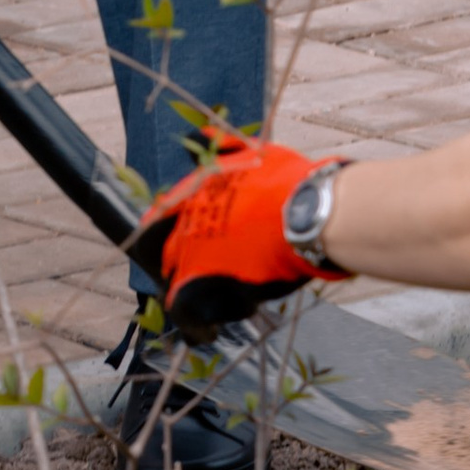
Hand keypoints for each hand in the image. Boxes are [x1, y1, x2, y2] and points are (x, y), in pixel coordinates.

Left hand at [135, 133, 348, 342]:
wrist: (309, 212)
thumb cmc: (289, 183)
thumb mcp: (253, 154)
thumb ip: (224, 147)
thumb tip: (202, 134)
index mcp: (194, 191)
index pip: (161, 216)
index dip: (164, 232)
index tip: (173, 244)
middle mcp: (184, 220)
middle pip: (166, 251)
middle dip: (179, 266)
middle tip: (198, 280)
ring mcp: (190, 251)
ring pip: (177, 280)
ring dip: (195, 294)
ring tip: (212, 311)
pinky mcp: (201, 281)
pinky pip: (185, 312)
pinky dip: (195, 326)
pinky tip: (205, 335)